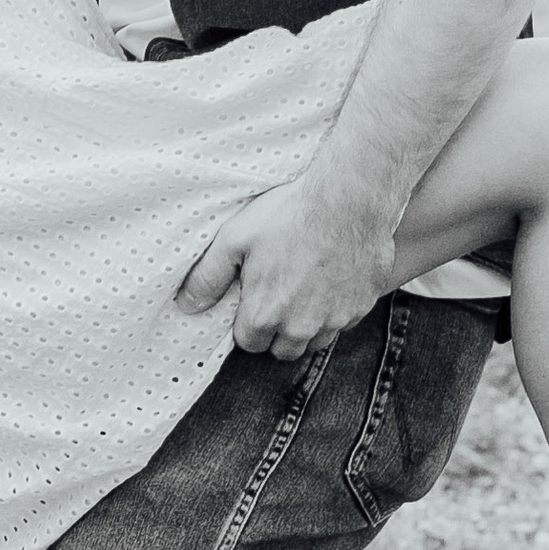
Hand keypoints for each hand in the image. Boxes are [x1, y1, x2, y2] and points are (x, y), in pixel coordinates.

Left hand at [176, 173, 399, 360]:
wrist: (349, 200)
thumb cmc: (289, 215)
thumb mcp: (234, 239)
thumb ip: (208, 277)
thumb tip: (187, 305)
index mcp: (266, 315)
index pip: (250, 343)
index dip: (249, 322)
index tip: (254, 299)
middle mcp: (301, 327)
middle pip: (283, 349)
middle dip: (276, 331)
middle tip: (278, 295)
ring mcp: (335, 320)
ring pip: (315, 341)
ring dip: (307, 325)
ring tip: (303, 290)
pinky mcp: (361, 307)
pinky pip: (343, 323)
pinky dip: (335, 310)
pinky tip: (330, 281)